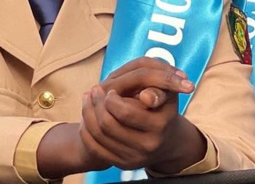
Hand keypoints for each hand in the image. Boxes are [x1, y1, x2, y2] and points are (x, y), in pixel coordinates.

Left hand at [78, 58, 205, 172]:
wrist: (168, 140)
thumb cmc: (163, 109)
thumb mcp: (166, 96)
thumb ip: (156, 89)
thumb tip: (145, 95)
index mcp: (159, 126)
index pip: (125, 112)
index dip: (111, 99)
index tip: (110, 90)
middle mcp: (148, 145)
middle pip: (108, 125)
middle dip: (96, 103)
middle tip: (95, 90)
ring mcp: (134, 158)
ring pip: (98, 135)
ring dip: (88, 113)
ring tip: (88, 98)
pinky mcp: (123, 165)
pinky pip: (95, 148)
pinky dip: (86, 130)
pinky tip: (87, 114)